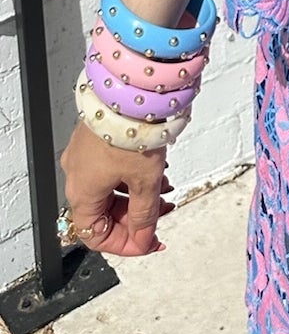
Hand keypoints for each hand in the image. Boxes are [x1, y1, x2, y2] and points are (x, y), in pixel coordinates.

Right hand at [60, 118, 173, 256]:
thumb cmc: (130, 131)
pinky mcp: (96, 138)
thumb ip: (145, 215)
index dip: (125, 244)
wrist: (128, 89)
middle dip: (136, 216)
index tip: (149, 241)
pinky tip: (155, 170)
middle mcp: (77, 176)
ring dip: (137, 195)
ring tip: (164, 189)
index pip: (96, 236)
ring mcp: (85, 156)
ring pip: (111, 189)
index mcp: (81, 193)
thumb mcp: (145, 181)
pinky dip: (132, 176)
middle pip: (104, 212)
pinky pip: (111, 168)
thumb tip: (145, 239)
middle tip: (162, 213)